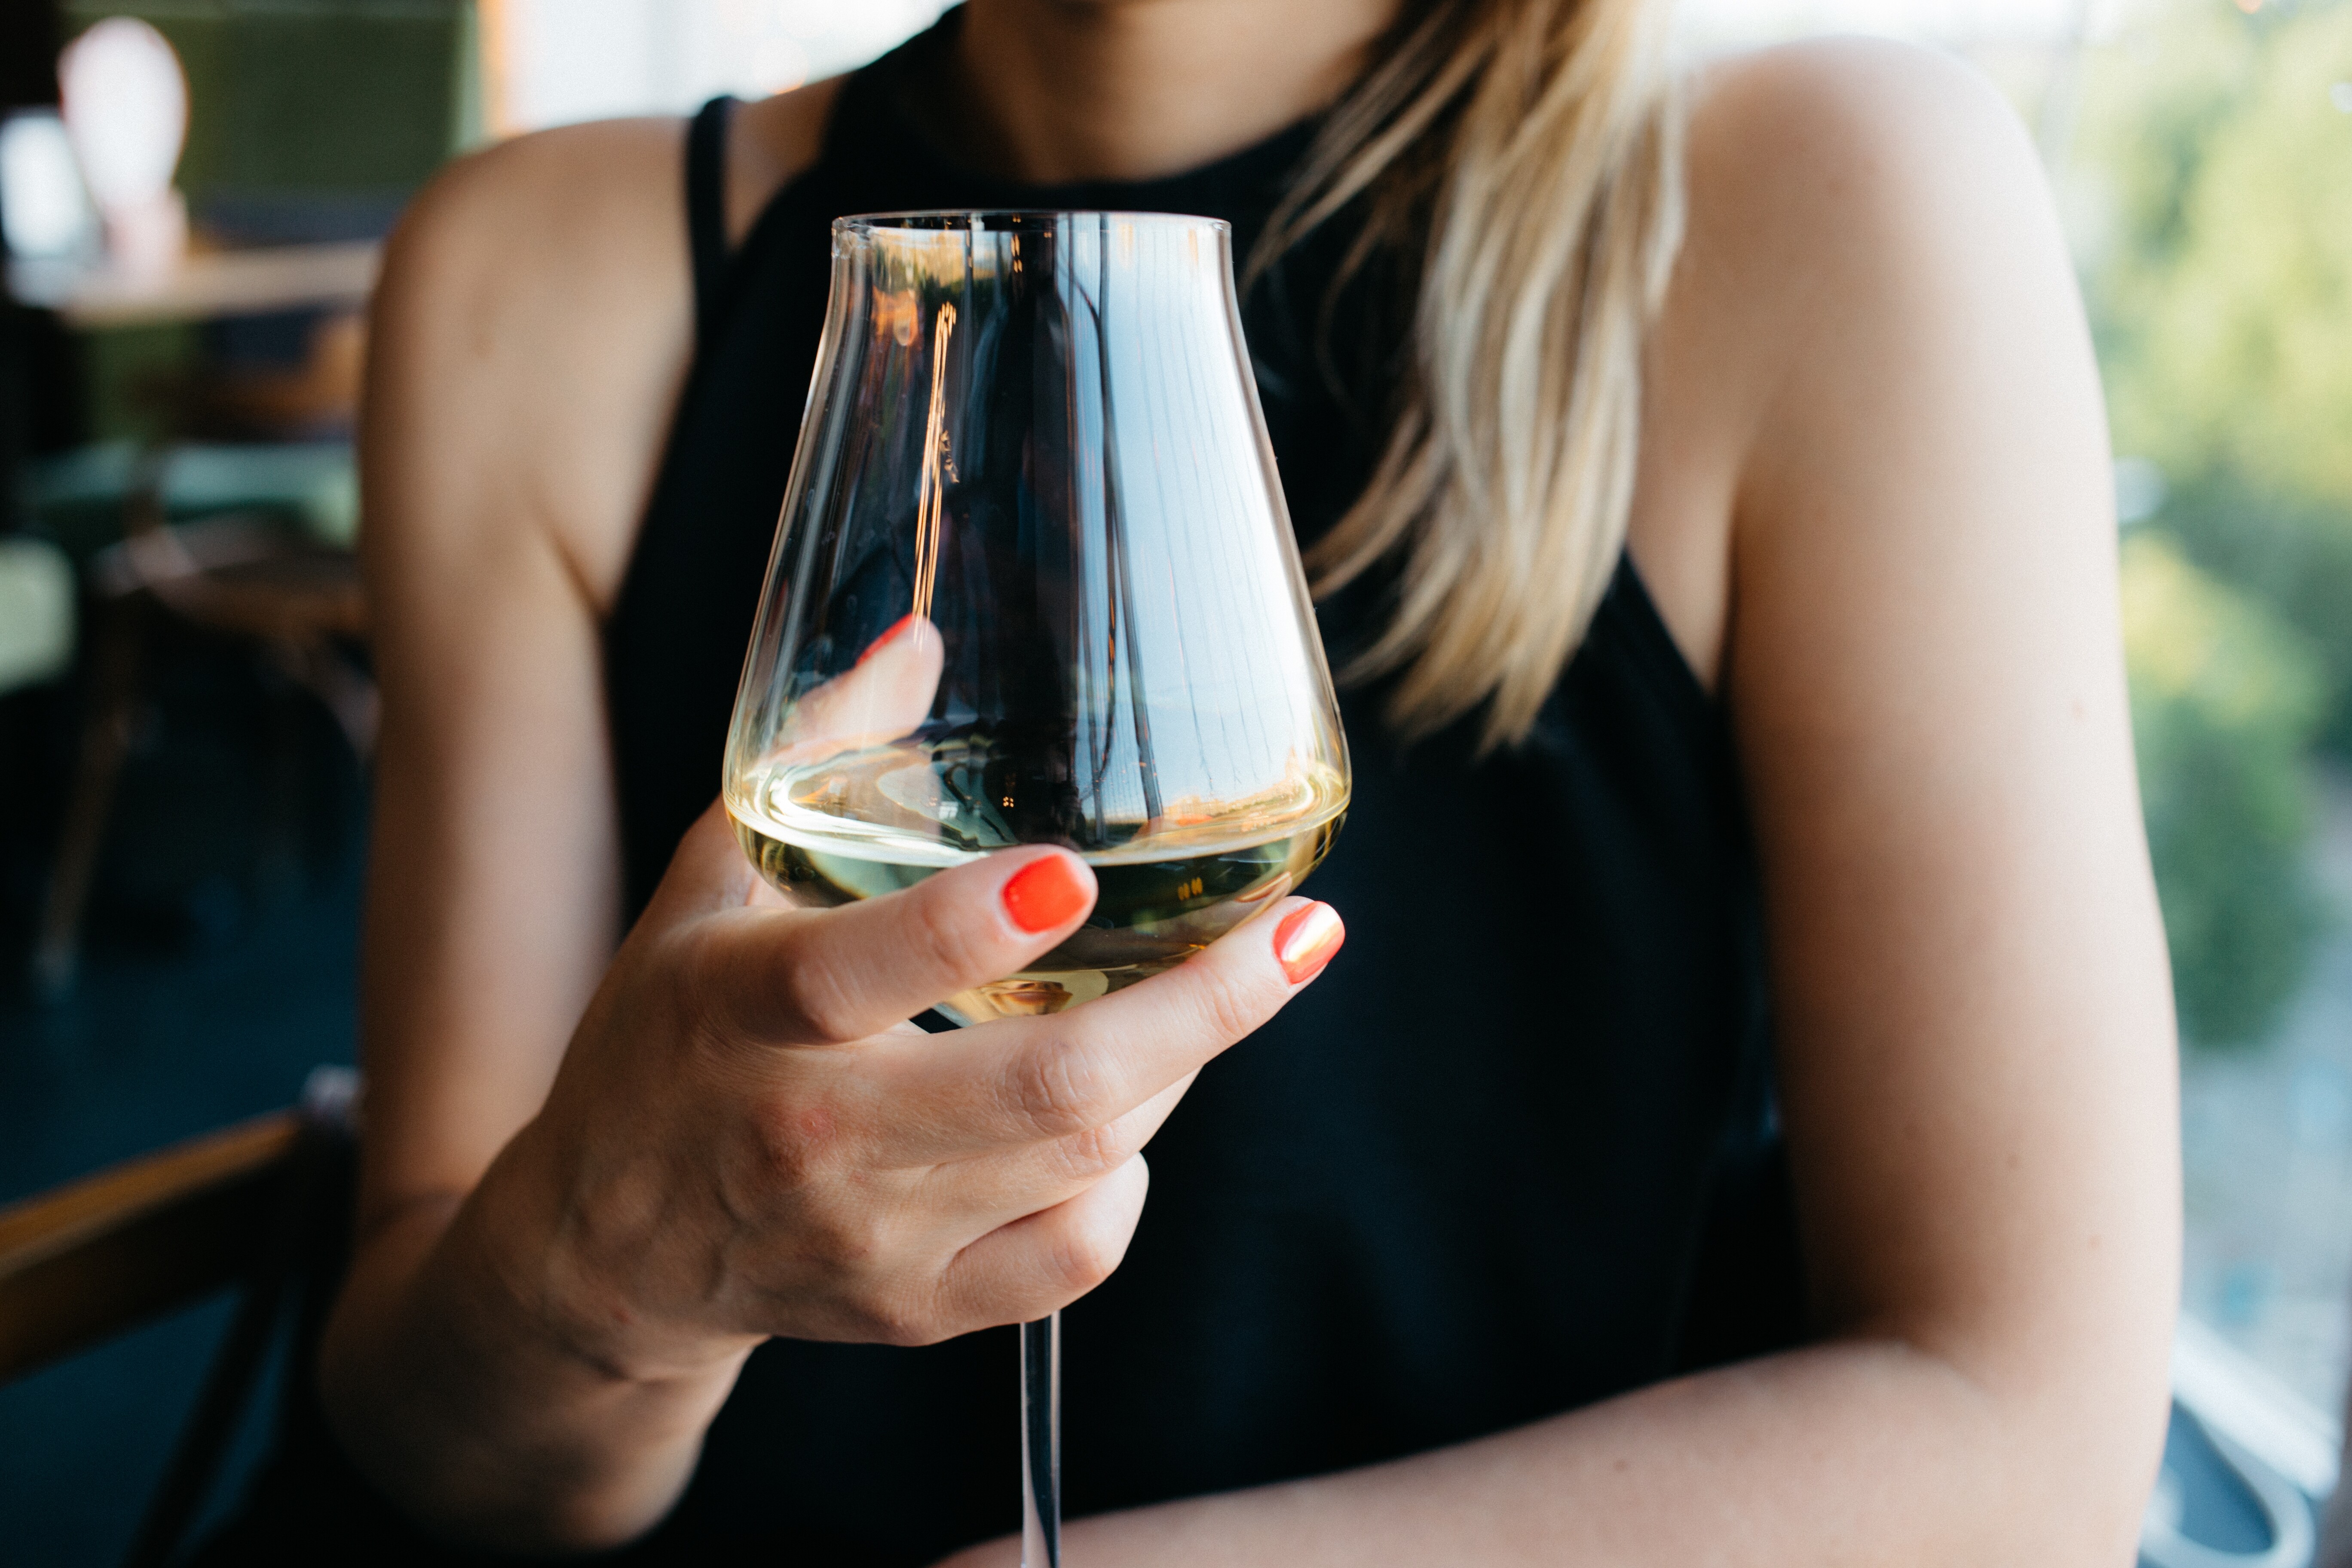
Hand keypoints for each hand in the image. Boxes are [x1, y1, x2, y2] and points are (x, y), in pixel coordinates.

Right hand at [491, 800, 1344, 1382]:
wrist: (607, 1251)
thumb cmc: (667, 1034)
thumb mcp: (705, 880)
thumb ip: (818, 754)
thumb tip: (921, 635)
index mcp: (740, 1015)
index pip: (856, 977)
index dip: (966, 927)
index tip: (1074, 871)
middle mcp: (812, 1140)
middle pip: (1041, 1093)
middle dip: (1200, 1010)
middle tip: (1303, 934)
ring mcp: (875, 1241)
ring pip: (1083, 1168)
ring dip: (1177, 1068)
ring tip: (1219, 989)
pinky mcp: (919, 1310)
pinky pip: (1075, 1259)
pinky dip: (1124, 1179)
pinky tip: (1125, 1112)